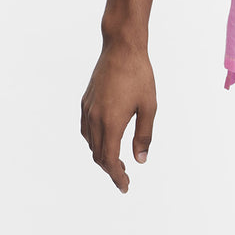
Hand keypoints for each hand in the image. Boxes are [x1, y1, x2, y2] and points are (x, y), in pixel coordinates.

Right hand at [80, 39, 156, 192]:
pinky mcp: (85, 101)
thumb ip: (144, 135)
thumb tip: (140, 160)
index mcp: (111, 122)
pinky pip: (86, 129)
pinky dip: (94, 141)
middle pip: (97, 155)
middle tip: (125, 177)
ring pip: (90, 143)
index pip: (109, 160)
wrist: (121, 48)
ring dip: (101, 156)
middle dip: (110, 169)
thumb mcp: (149, 107)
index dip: (116, 176)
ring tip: (118, 161)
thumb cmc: (139, 75)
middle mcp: (94, 118)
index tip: (125, 187)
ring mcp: (87, 109)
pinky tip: (106, 140)